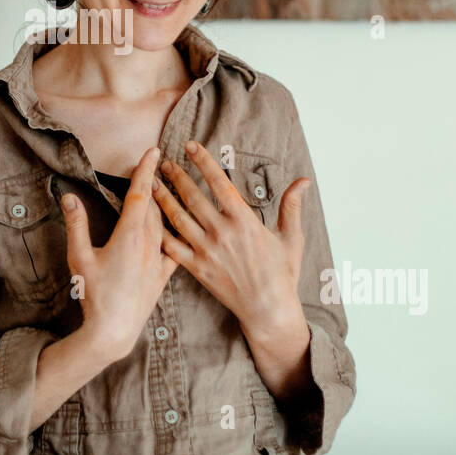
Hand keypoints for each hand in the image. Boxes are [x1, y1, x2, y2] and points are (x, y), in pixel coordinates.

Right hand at [63, 146, 177, 360]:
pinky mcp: (163, 274)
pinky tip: (176, 224)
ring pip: (165, 222)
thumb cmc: (94, 294)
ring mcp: (158, 259)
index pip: (140, 194)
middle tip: (157, 163)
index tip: (153, 150)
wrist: (115, 330)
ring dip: (165, 203)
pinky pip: (174, 245)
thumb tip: (69, 197)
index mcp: (129, 235)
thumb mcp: (79, 257)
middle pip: (155, 204)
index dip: (146, 170)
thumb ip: (76, 225)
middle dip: (155, 182)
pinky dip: (175, 230)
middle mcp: (149, 243)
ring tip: (166, 187)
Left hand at [153, 139, 309, 343]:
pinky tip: (151, 220)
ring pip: (178, 219)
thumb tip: (303, 181)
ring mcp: (207, 251)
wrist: (268, 308)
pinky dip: (161, 232)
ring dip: (164, 198)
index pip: (219, 183)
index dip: (203, 161)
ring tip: (153, 184)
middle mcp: (222, 233)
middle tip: (166, 163)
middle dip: (177, 176)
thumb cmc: (281, 273)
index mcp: (244, 221)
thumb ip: (292, 206)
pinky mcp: (197, 268)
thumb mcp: (291, 237)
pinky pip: (173, 247)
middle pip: (193, 197)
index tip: (191, 146)